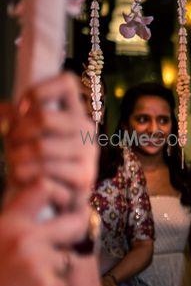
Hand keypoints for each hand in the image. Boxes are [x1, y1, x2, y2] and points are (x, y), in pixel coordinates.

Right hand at [0, 180, 89, 285]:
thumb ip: (14, 227)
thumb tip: (50, 214)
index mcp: (7, 223)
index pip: (43, 188)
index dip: (60, 193)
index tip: (63, 204)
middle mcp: (25, 238)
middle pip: (74, 223)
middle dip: (78, 229)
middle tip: (73, 235)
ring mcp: (38, 263)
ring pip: (66, 257)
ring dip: (55, 268)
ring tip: (26, 279)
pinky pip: (62, 282)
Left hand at [2, 73, 97, 207]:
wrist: (55, 202)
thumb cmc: (38, 164)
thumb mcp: (24, 137)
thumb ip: (16, 119)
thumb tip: (4, 109)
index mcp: (74, 113)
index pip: (66, 82)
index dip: (39, 90)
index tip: (23, 107)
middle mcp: (86, 129)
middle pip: (44, 116)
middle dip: (17, 132)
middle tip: (10, 144)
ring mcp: (88, 153)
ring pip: (41, 147)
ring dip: (17, 158)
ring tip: (13, 164)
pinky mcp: (84, 177)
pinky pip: (46, 171)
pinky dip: (25, 174)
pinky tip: (22, 178)